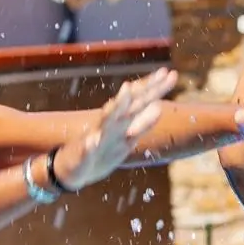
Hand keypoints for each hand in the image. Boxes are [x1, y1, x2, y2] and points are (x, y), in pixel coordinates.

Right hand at [54, 68, 176, 188]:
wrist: (72, 171)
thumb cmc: (102, 153)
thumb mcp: (126, 139)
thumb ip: (142, 124)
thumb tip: (159, 107)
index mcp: (121, 122)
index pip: (140, 101)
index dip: (155, 88)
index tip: (171, 74)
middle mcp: (110, 124)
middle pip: (129, 105)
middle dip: (144, 90)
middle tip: (159, 74)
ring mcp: (95, 137)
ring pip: (107, 119)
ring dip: (117, 105)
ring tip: (127, 90)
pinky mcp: (82, 153)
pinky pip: (86, 149)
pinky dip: (90, 144)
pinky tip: (93, 140)